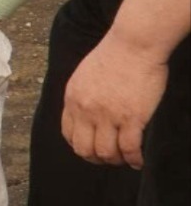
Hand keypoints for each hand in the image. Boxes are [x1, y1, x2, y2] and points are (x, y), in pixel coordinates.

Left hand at [62, 34, 167, 167]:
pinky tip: (138, 161)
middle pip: (84, 148)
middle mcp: (86, 110)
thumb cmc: (114, 55)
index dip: (80, 146)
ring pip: (106, 153)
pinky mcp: (131, 118)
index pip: (68, 133)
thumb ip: (82, 95)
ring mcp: (108, 116)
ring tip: (125, 159)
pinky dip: (134, 160)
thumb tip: (86, 112)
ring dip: (116, 160)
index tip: (91, 149)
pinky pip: (129, 148)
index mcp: (72, 99)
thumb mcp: (84, 75)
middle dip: (95, 158)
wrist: (134, 44)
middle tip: (108, 158)